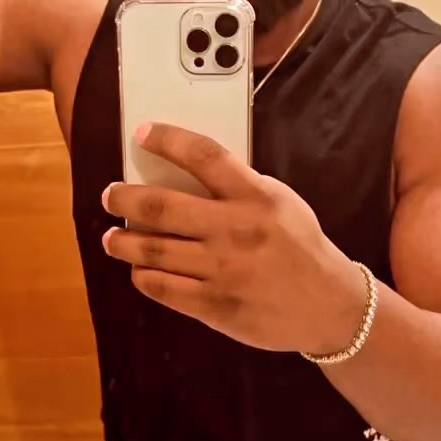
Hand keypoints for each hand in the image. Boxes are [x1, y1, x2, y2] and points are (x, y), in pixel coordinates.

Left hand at [102, 123, 365, 354]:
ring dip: (122, 242)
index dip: (168, 139)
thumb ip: (239, 188)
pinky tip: (139, 270)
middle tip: (110, 196)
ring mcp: (222, 270)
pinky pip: (163, 288)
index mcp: (256, 197)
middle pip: (161, 206)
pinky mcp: (215, 306)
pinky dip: (143, 277)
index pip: (204, 155)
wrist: (330, 306)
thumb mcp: (281, 203)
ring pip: (153, 250)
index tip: (143, 133)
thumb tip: (183, 172)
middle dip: (124, 198)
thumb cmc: (300, 248)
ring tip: (111, 238)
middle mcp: (235, 231)